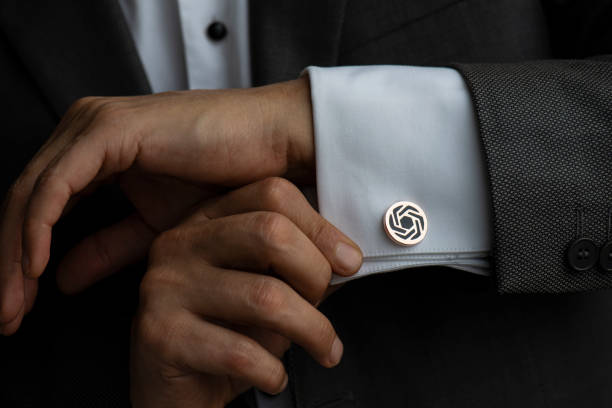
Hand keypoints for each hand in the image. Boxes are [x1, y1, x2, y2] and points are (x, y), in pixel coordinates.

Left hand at [0, 77, 313, 334]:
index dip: (19, 259)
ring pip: (31, 195)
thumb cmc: (227, 181)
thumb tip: (61, 280)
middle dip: (8, 264)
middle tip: (5, 316)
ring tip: (13, 304)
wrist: (275, 146)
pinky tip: (38, 267)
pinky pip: (58, 185)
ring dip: (15, 254)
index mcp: (94, 150)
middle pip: (24, 202)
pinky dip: (40, 228)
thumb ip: (107, 248)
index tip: (17, 307)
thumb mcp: (158, 228)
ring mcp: (94, 125)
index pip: (38, 207)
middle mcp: (85, 131)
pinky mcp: (110, 129)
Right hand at [130, 178, 362, 406]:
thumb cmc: (228, 333)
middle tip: (324, 307)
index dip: (322, 228)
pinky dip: (274, 372)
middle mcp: (179, 242)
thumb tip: (347, 258)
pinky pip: (241, 352)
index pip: (273, 193)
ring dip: (312, 330)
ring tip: (324, 350)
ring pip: (265, 296)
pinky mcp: (159, 334)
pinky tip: (275, 377)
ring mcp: (164, 286)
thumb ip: (299, 266)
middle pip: (271, 232)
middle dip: (316, 274)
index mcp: (207, 218)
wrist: (174, 391)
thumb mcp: (266, 288)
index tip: (349, 263)